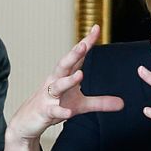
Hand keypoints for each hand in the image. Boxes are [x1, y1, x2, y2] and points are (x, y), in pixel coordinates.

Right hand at [6, 25, 123, 142]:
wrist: (28, 122)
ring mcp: (48, 96)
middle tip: (84, 45)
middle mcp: (55, 82)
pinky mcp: (44, 111)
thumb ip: (100, 102)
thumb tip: (122, 103)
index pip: (77, 57)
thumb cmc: (53, 108)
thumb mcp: (80, 105)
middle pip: (64, 65)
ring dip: (68, 80)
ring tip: (80, 75)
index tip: (96, 28)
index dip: (86, 43)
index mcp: (64, 76)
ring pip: (58, 86)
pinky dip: (60, 111)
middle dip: (73, 54)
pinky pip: (53, 110)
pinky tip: (67, 113)